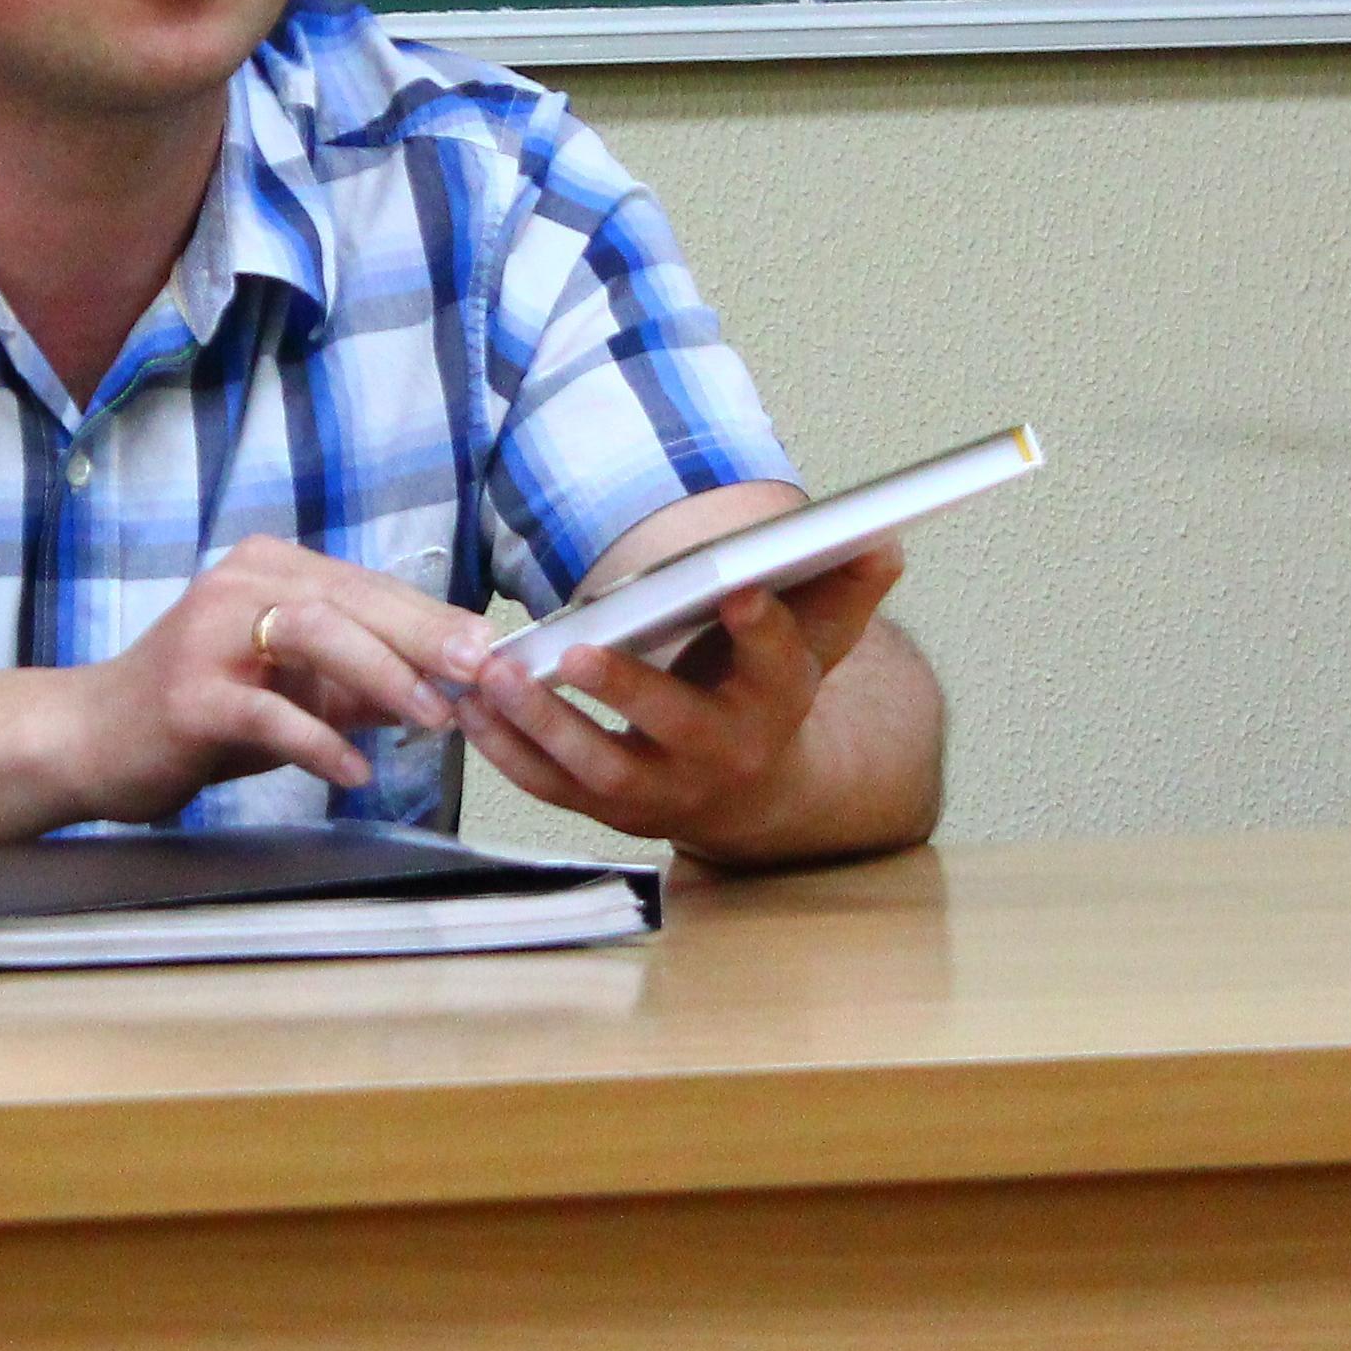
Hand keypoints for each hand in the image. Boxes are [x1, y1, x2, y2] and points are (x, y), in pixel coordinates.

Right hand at [62, 535, 493, 818]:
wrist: (91, 739)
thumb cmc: (200, 712)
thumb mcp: (291, 687)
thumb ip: (358, 680)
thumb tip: (449, 685)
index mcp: (270, 570)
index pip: (368, 587)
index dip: (435, 619)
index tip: (495, 652)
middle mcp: (239, 584)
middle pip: (349, 600)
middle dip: (425, 637)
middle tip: (484, 675)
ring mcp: (209, 634)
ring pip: (315, 634)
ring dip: (383, 675)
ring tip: (434, 718)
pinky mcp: (189, 693)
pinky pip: (268, 712)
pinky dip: (318, 741)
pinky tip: (355, 773)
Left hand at [460, 543, 902, 856]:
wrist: (754, 791)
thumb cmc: (770, 691)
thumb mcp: (817, 639)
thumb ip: (842, 587)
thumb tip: (883, 539)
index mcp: (778, 701)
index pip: (778, 660)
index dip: (761, 626)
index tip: (735, 587)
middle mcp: (723, 754)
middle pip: (675, 727)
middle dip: (625, 690)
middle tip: (575, 649)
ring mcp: (663, 792)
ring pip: (601, 768)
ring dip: (543, 723)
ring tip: (496, 674)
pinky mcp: (609, 811)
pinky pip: (551, 787)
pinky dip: (506, 751)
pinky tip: (468, 706)